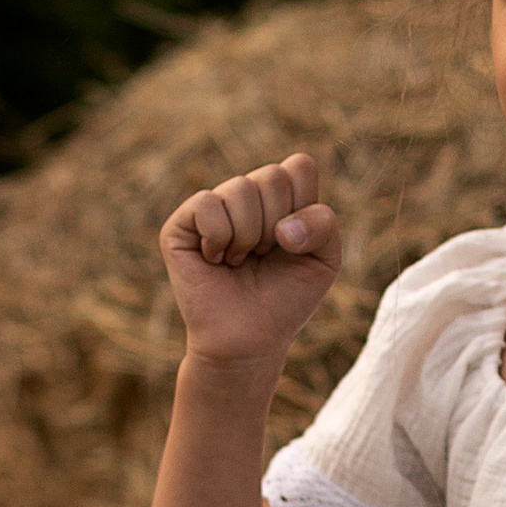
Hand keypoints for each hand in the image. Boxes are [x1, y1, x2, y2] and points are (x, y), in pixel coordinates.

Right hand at [159, 152, 342, 368]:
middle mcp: (244, 194)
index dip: (303, 207)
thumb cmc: (286, 299)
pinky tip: (215, 260)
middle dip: (276, 226)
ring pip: (241, 189)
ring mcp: (212, 206)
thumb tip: (282, 228)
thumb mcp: (325, 260)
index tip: (294, 242)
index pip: (299, 166)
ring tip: (239, 261)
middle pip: (273, 176)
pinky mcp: (180, 225)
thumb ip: (324, 224)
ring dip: (249, 237)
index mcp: (279, 195)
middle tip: (264, 255)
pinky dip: (219, 238)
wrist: (251, 340)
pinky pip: (207, 204)